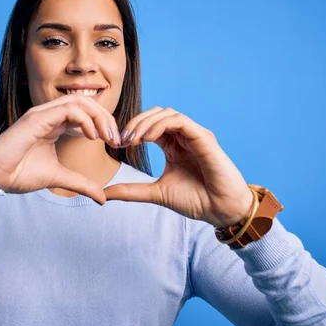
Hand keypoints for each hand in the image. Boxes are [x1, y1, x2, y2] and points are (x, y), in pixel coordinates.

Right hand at [0, 95, 120, 204]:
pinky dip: (84, 119)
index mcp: (54, 124)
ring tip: (106, 137)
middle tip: (115, 140)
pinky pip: (68, 108)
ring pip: (80, 101)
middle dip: (106, 119)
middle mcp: (49, 115)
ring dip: (99, 117)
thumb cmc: (19, 173)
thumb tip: (102, 198)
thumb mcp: (59, 178)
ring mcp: (43, 114)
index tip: (114, 144)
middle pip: (87, 102)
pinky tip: (91, 136)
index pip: (86, 113)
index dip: (104, 125)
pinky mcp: (37, 117)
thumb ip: (81, 183)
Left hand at [103, 107, 253, 227]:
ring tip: (133, 139)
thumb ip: (131, 191)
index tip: (118, 144)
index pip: (149, 125)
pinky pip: (180, 121)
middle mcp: (184, 137)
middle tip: (122, 139)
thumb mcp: (156, 193)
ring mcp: (195, 135)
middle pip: (156, 114)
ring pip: (167, 113)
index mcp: (173, 146)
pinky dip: (161, 125)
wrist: (220, 211)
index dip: (132, 130)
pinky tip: (148, 138)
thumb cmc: (196, 201)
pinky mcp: (204, 138)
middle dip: (136, 123)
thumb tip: (105, 194)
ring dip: (146, 123)